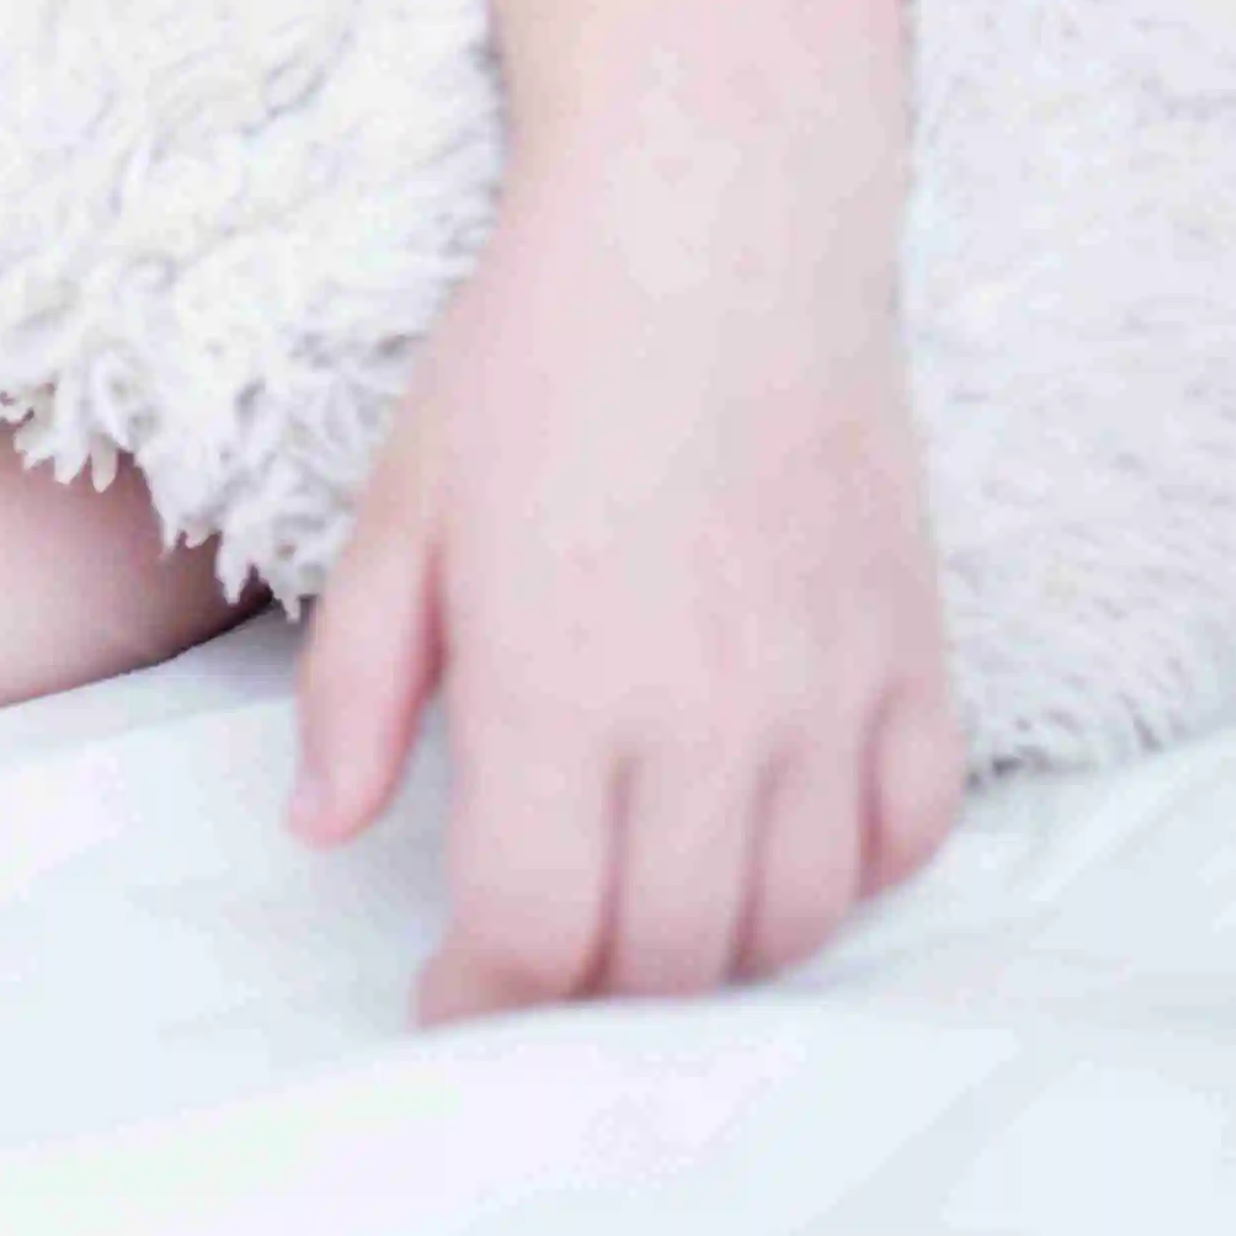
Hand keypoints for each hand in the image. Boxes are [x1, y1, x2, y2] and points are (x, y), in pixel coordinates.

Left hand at [288, 158, 965, 1020]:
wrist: (714, 230)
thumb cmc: (533, 362)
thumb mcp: (398, 515)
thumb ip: (355, 687)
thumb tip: (319, 827)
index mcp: (558, 691)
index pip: (536, 935)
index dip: (484, 1003)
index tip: (451, 1005)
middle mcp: (708, 719)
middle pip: (665, 959)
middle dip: (587, 999)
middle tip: (539, 963)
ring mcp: (828, 693)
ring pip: (795, 920)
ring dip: (715, 956)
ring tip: (646, 918)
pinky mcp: (915, 653)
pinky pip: (910, 832)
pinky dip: (848, 877)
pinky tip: (778, 843)